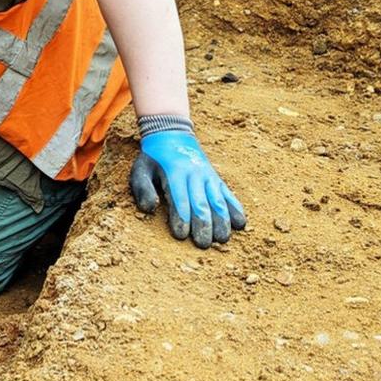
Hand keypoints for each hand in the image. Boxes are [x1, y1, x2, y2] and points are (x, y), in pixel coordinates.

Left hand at [129, 129, 245, 247]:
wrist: (172, 135)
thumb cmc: (153, 159)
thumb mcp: (140, 170)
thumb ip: (143, 189)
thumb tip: (151, 208)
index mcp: (174, 173)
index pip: (179, 199)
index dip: (181, 218)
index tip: (181, 235)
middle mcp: (195, 175)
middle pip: (201, 203)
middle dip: (203, 224)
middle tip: (203, 244)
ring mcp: (208, 177)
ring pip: (218, 200)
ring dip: (222, 221)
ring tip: (223, 239)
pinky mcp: (217, 179)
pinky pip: (229, 195)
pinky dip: (236, 209)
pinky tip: (240, 224)